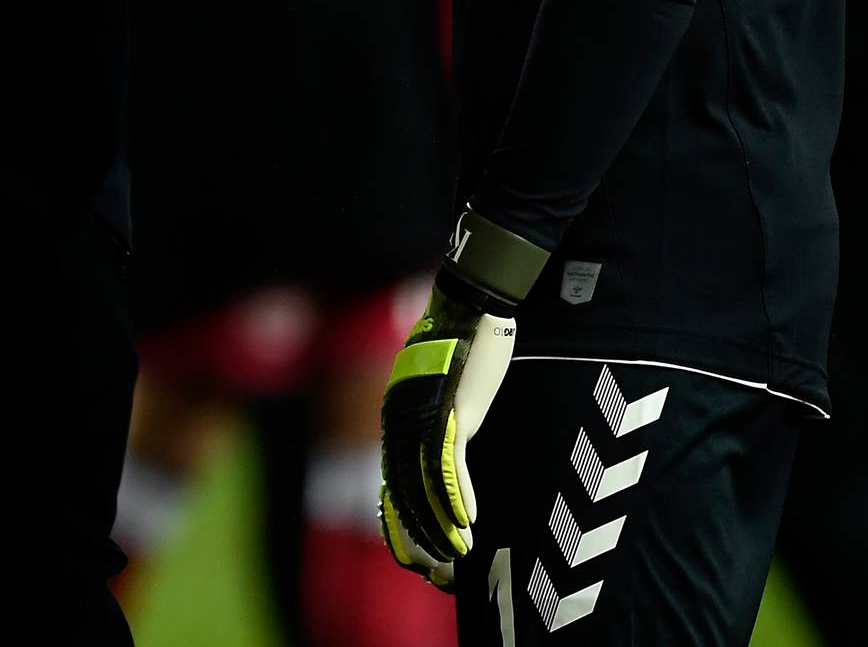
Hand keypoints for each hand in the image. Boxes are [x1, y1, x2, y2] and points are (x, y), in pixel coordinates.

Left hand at [377, 208, 546, 575]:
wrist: (474, 298)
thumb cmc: (464, 338)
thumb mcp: (444, 384)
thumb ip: (438, 416)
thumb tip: (446, 448)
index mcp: (398, 415)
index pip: (393, 479)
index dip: (403, 520)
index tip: (416, 553)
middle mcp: (402, 419)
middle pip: (402, 490)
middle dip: (419, 534)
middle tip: (436, 568)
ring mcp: (424, 416)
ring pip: (423, 485)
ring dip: (441, 525)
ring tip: (458, 554)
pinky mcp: (451, 411)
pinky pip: (448, 466)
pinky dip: (458, 497)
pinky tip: (470, 520)